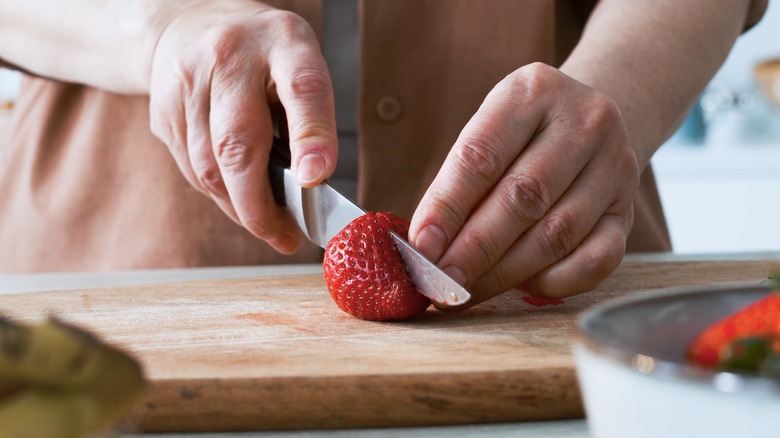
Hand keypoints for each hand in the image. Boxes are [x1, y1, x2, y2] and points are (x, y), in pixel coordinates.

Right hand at [148, 1, 336, 253]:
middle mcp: (229, 58)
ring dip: (239, 207)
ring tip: (268, 223)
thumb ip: (311, 117)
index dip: (310, 136)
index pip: (301, 89)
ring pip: (208, 167)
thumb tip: (311, 182)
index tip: (315, 179)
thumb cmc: (262, 56)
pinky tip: (238, 198)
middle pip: (237, 143)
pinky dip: (219, 194)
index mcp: (282, 43)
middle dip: (259, 204)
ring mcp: (187, 83)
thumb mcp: (301, 65)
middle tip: (284, 236)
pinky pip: (191, 169)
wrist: (187, 23)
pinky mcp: (163, 111)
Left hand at [409, 63, 638, 305]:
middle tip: (442, 283)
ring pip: (557, 233)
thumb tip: (426, 247)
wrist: (589, 124)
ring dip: (506, 272)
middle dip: (474, 249)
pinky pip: (599, 258)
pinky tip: (524, 286)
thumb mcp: (488, 133)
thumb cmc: (520, 137)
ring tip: (468, 291)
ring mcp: (615, 166)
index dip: (447, 208)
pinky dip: (557, 281)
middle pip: (522, 197)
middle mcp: (583, 122)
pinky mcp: (629, 210)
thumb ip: (458, 184)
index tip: (421, 248)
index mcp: (532, 92)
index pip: (481, 156)